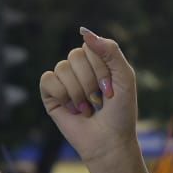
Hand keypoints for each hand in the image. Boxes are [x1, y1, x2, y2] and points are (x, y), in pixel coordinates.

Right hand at [39, 28, 139, 167]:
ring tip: (87, 107)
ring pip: (62, 68)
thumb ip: (110, 51)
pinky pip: (48, 80)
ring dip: (78, 92)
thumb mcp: (125, 77)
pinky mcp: (50, 94)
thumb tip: (83, 31)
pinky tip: (73, 109)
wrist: (110, 141)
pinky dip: (63, 95)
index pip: (91, 47)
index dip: (101, 69)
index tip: (111, 90)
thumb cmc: (121, 112)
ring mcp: (63, 80)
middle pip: (75, 56)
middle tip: (99, 101)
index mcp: (97, 60)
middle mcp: (79, 67)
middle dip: (90, 82)